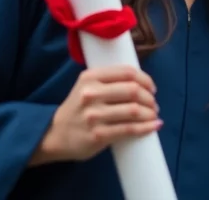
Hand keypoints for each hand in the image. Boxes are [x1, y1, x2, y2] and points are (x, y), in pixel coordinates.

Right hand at [31, 65, 160, 164]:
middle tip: (154, 105)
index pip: (127, 72)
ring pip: (134, 110)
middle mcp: (91, 94)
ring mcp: (94, 115)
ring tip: (153, 115)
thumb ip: (109, 80)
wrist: (54, 135)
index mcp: (90, 77)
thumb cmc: (78, 108)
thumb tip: (143, 83)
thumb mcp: (87, 86)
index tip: (152, 88)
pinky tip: (154, 126)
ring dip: (150, 113)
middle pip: (133, 91)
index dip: (146, 80)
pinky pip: (129, 129)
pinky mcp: (98, 135)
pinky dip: (146, 127)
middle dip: (150, 98)